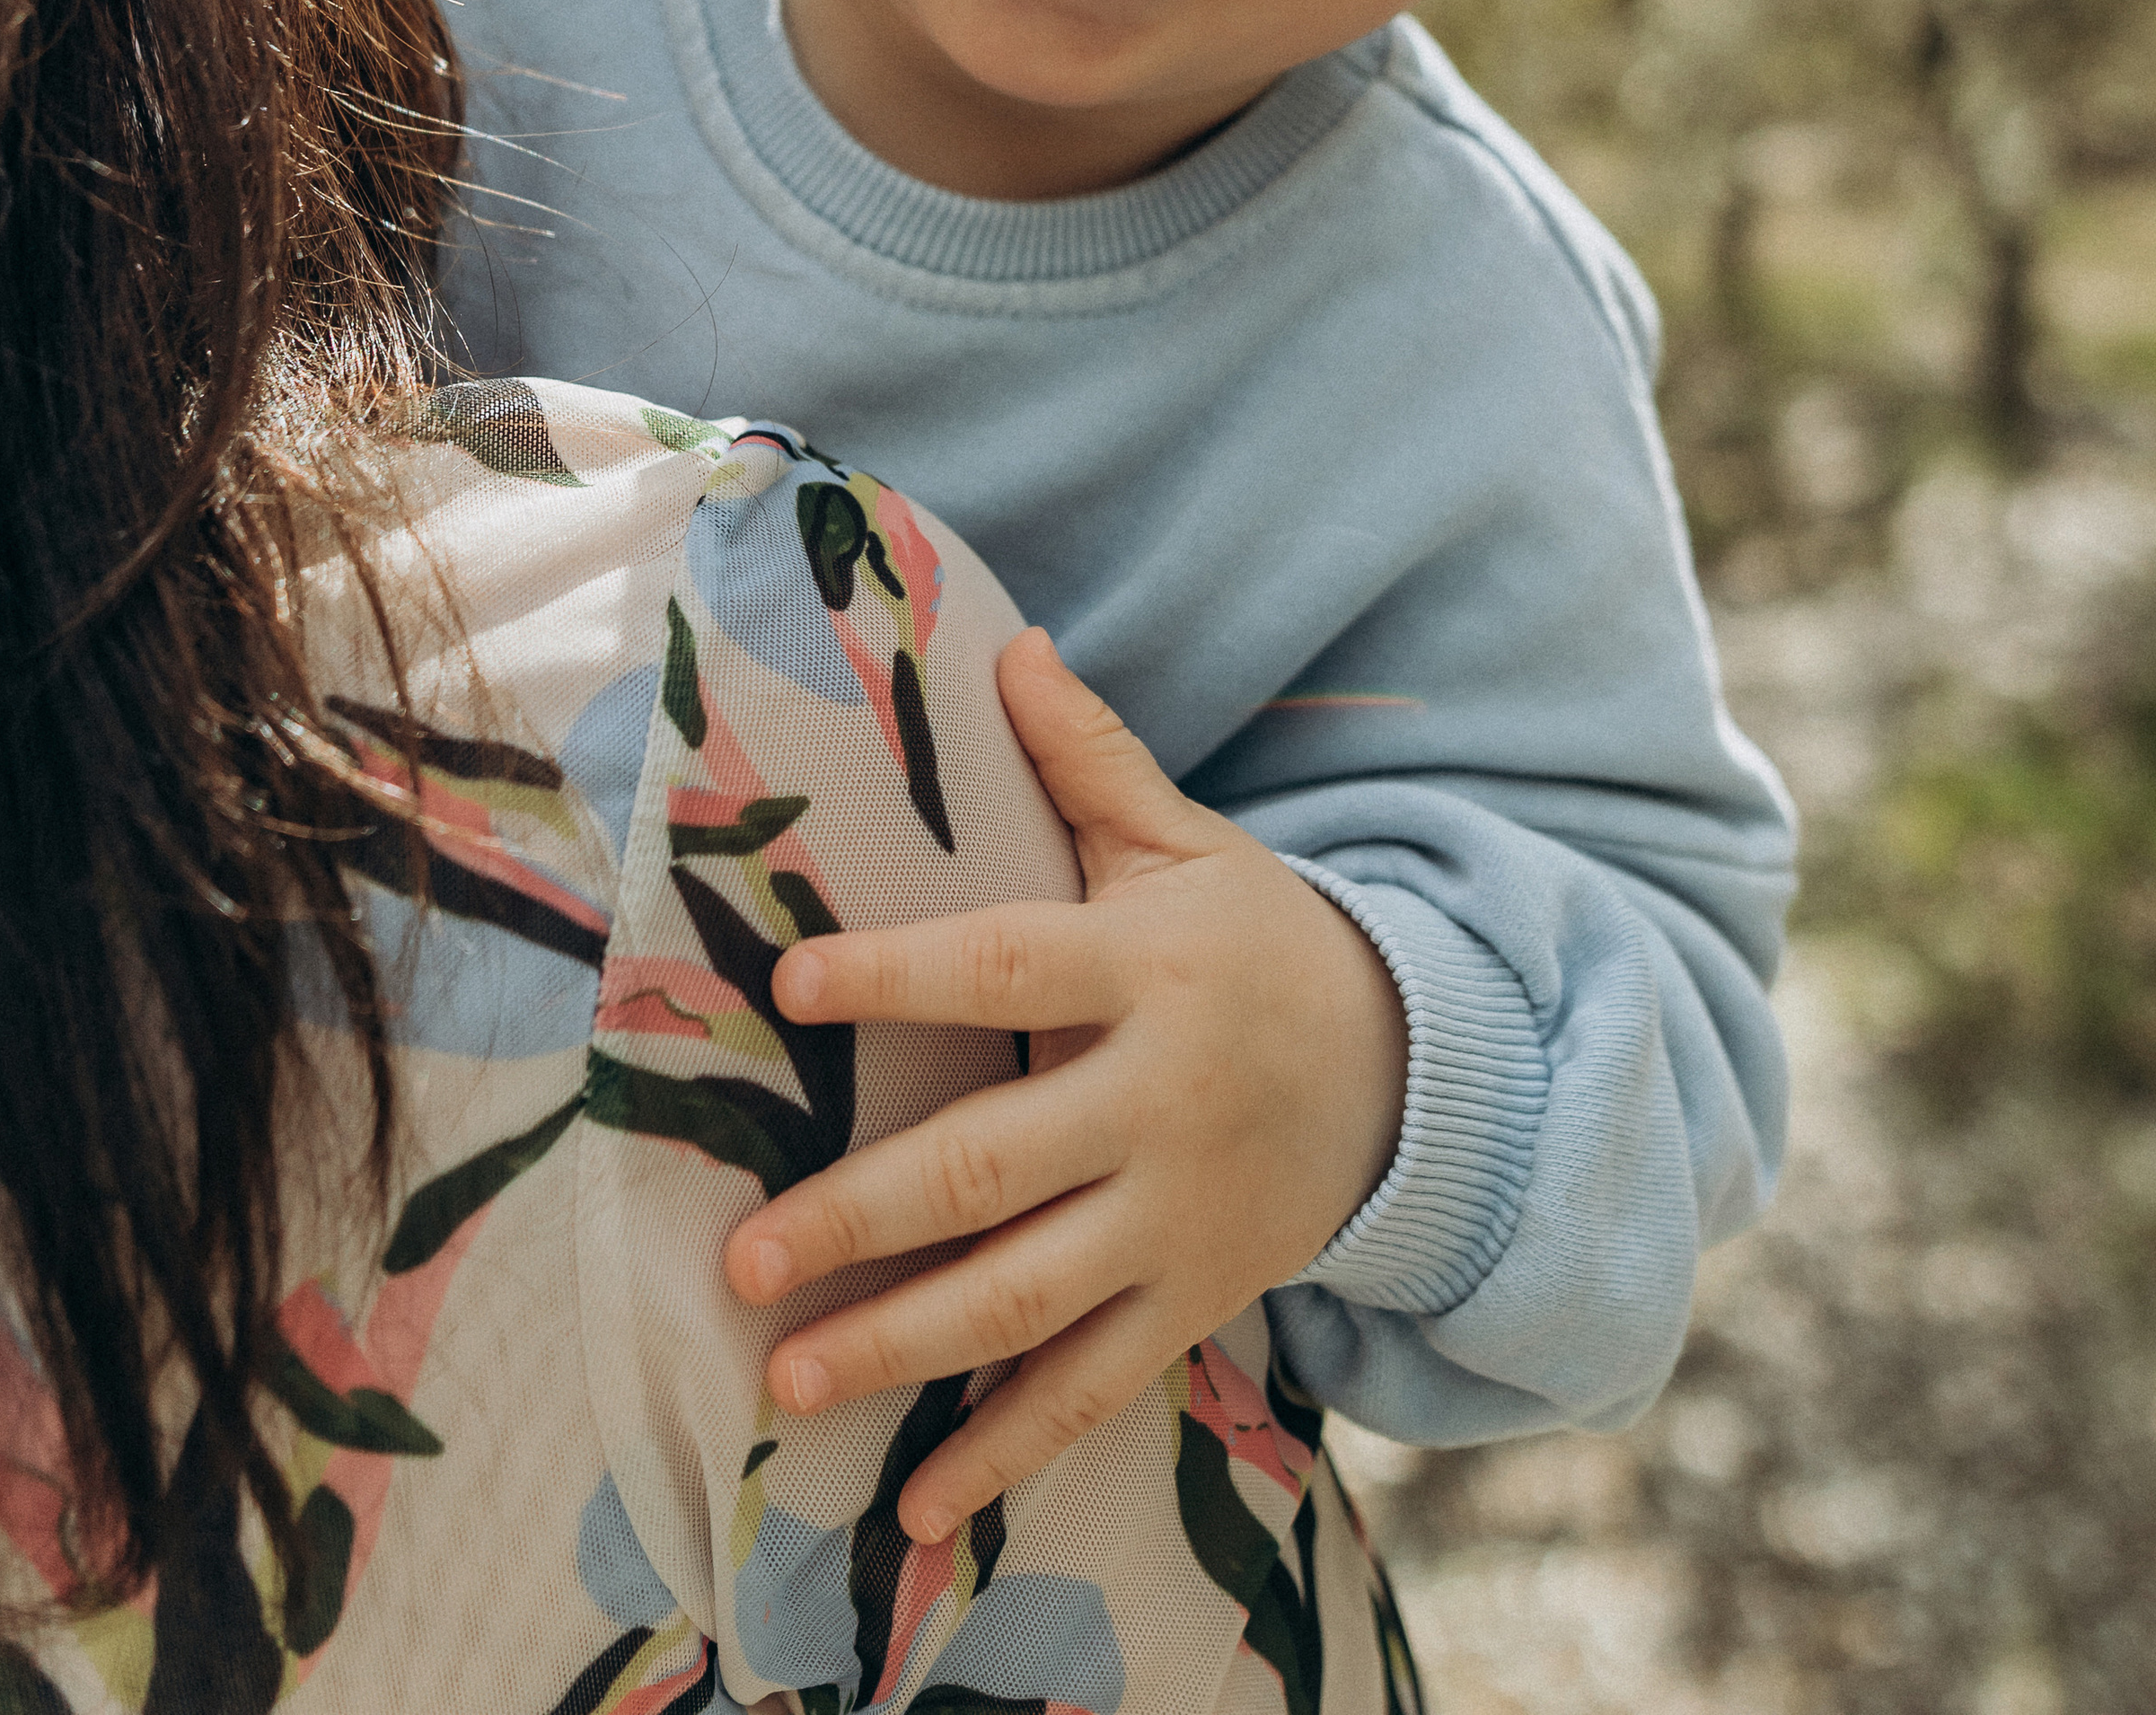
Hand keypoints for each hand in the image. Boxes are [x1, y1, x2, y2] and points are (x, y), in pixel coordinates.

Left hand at [721, 628, 1408, 1543]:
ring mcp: (1179, 1217)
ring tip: (786, 1378)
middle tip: (745, 1259)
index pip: (1004, 969)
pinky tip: (910, 1509)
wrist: (1410, 1071)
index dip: (897, 972)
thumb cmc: (1257, 939)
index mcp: (1146, 969)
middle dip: (860, 1218)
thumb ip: (1092, 760)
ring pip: (1028, 1298)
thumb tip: (1007, 647)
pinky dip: (1004, 1453)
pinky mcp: (1195, 1301)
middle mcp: (1158, 1102)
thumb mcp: (1187, 844)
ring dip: (902, 1348)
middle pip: (992, 1166)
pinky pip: (1092, 1390)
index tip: (788, 985)